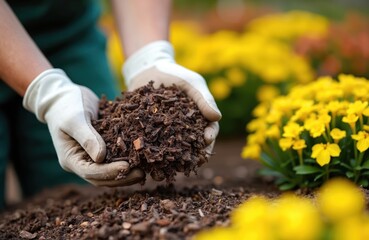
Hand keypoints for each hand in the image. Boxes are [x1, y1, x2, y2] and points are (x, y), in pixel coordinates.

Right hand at [23, 69, 144, 186]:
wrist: (64, 96)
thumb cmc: (66, 105)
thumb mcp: (75, 119)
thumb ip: (87, 137)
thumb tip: (101, 157)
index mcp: (71, 159)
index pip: (91, 172)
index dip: (109, 172)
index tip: (127, 166)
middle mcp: (81, 162)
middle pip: (102, 177)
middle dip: (122, 176)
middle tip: (142, 173)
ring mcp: (91, 157)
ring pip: (110, 171)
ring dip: (127, 172)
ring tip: (144, 168)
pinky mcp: (102, 149)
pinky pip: (114, 158)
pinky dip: (126, 159)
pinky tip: (141, 157)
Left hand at [123, 41, 221, 155]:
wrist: (149, 70)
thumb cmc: (176, 75)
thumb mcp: (192, 83)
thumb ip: (203, 99)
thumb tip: (217, 117)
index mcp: (199, 118)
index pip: (209, 130)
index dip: (210, 136)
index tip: (207, 139)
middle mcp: (186, 129)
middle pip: (194, 145)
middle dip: (196, 154)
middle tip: (196, 162)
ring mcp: (168, 132)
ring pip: (176, 149)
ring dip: (178, 160)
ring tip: (177, 168)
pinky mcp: (151, 133)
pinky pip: (155, 145)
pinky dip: (157, 154)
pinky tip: (155, 161)